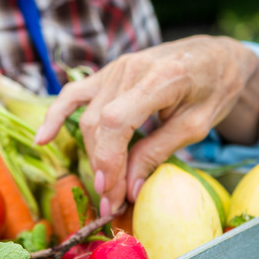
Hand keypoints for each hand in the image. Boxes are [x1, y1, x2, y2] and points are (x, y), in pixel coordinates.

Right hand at [36, 35, 258, 215]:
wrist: (215, 55)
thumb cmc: (214, 88)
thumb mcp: (197, 125)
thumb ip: (159, 152)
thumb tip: (129, 190)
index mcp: (160, 77)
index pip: (117, 122)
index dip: (109, 160)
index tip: (112, 193)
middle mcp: (131, 68)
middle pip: (99, 124)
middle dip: (103, 168)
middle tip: (114, 203)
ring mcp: (116, 68)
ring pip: (87, 118)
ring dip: (92, 156)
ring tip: (104, 188)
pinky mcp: (108, 72)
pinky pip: (74, 94)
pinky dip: (56, 116)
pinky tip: (43, 139)